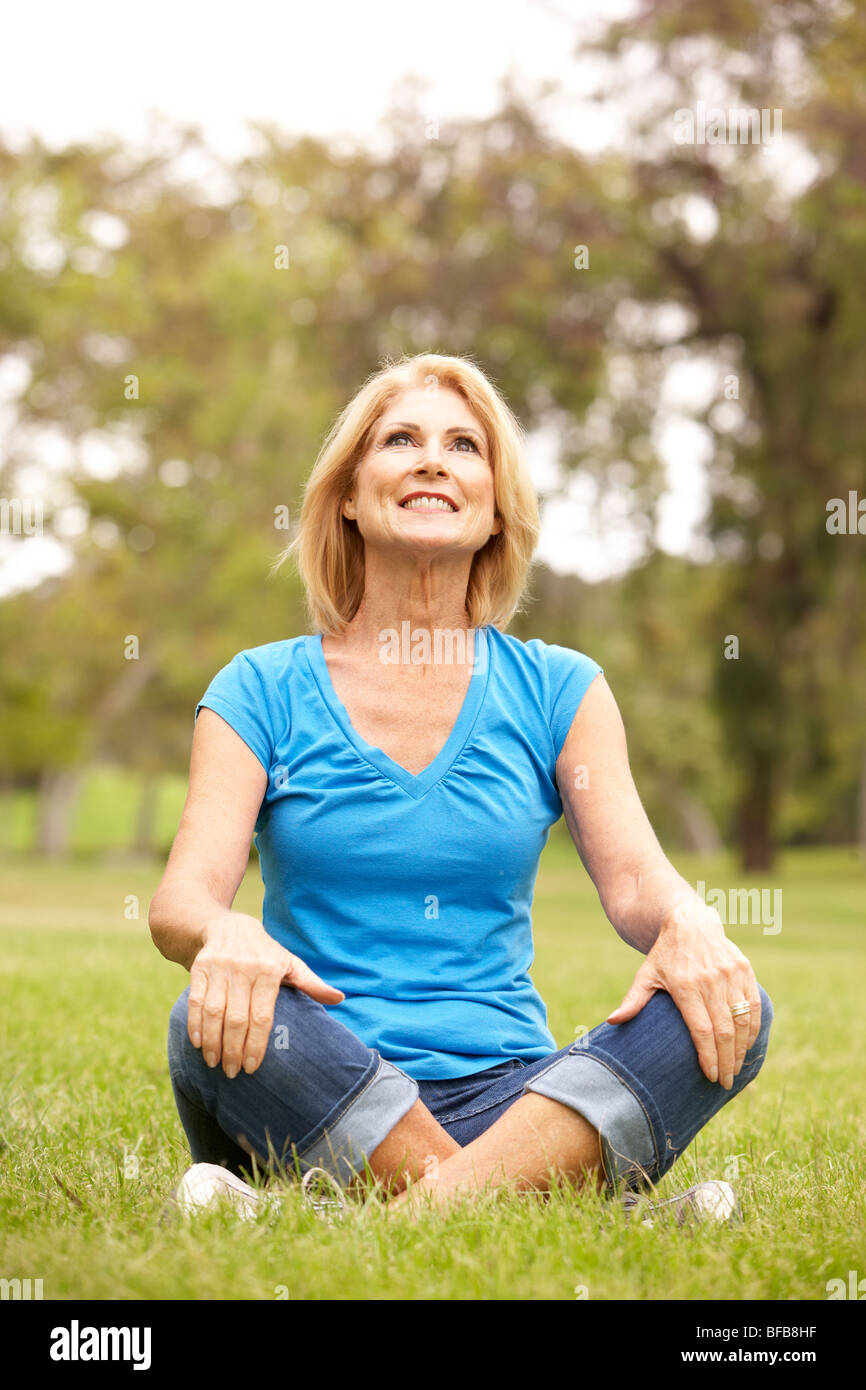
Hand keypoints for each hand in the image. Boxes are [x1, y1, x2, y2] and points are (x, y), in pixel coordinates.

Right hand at [187, 912, 344, 1077]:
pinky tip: (198, 1043)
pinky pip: (195, 1000)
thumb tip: (339, 998)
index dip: (256, 1044)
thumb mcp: (290, 963)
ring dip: (212, 1041)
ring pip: (213, 1012)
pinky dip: (195, 1024)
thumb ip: (311, 984)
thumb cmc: (265, 953)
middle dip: (232, 1050)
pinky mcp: (200, 968)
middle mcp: (244, 968)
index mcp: (270, 970)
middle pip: (236, 1018)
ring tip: (214, 1063)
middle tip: (232, 1072)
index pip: (262, 1016)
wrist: (230, 928)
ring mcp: (220, 968)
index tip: (252, 1067)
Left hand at [606, 897, 761, 1088]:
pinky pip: (754, 1006)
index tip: (710, 1076)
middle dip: (726, 1061)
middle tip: (725, 1082)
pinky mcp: (744, 970)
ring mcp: (730, 974)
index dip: (708, 1055)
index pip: (701, 1029)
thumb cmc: (665, 954)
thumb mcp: (646, 974)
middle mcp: (711, 980)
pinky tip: (747, 1046)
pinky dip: (754, 1029)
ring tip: (735, 1069)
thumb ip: (633, 1000)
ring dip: (741, 1049)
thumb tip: (611, 1021)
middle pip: (724, 1030)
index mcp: (685, 985)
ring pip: (742, 1020)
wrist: (690, 922)